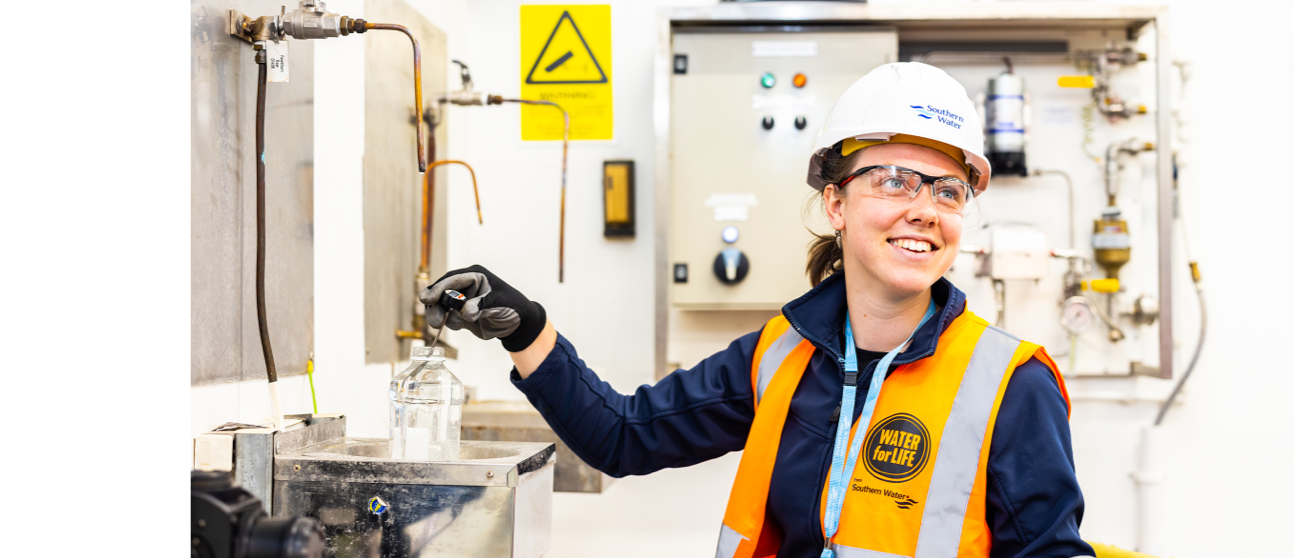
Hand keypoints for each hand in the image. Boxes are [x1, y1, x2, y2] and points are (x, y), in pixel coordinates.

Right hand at [421, 265, 546, 351]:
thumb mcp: (499, 303)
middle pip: (442, 292)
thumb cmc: (512, 306)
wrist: (518, 324)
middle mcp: (465, 286)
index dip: (438, 289)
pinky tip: (459, 325)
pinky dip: (448, 322)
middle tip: (434, 321)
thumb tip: (465, 312)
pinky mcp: (460, 314)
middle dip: (435, 305)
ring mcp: (461, 301)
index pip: (452, 280)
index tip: (427, 299)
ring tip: (443, 324)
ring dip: (439, 315)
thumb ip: (481, 305)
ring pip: (441, 306)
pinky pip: (447, 317)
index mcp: (475, 275)